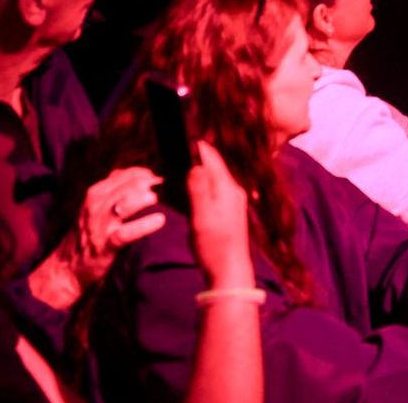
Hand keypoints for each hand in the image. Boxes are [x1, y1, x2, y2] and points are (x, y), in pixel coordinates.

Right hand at [31, 166, 164, 307]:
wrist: (66, 268)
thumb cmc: (88, 233)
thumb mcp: (95, 206)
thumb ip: (114, 189)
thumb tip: (142, 176)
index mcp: (96, 193)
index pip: (126, 174)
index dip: (145, 174)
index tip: (157, 179)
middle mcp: (97, 205)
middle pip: (131, 185)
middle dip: (149, 184)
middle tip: (160, 190)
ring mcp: (101, 225)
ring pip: (128, 203)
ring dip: (146, 199)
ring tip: (156, 201)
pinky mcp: (106, 245)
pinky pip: (127, 232)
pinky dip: (144, 225)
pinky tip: (159, 220)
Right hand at [188, 142, 253, 288]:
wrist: (229, 270)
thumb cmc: (214, 245)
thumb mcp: (202, 217)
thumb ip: (199, 189)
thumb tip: (195, 165)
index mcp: (227, 187)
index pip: (212, 157)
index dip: (196, 147)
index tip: (180, 138)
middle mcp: (233, 190)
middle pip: (213, 166)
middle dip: (195, 159)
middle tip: (175, 153)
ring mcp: (232, 200)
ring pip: (213, 178)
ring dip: (198, 173)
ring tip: (179, 169)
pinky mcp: (228, 211)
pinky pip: (214, 190)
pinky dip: (201, 187)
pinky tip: (189, 192)